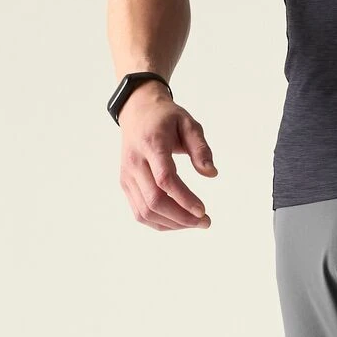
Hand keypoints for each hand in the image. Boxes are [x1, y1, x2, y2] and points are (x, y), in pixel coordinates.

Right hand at [118, 83, 217, 229]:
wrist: (137, 112)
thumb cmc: (166, 118)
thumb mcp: (189, 123)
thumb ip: (201, 148)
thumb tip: (211, 174)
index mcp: (152, 144)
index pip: (165, 179)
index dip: (184, 199)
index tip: (203, 210)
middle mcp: (135, 162)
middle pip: (154, 200)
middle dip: (181, 217)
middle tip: (205, 221)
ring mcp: (127, 175)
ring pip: (145, 212)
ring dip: (172, 224)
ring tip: (194, 222)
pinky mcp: (126, 184)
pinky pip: (139, 212)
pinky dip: (159, 222)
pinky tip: (178, 221)